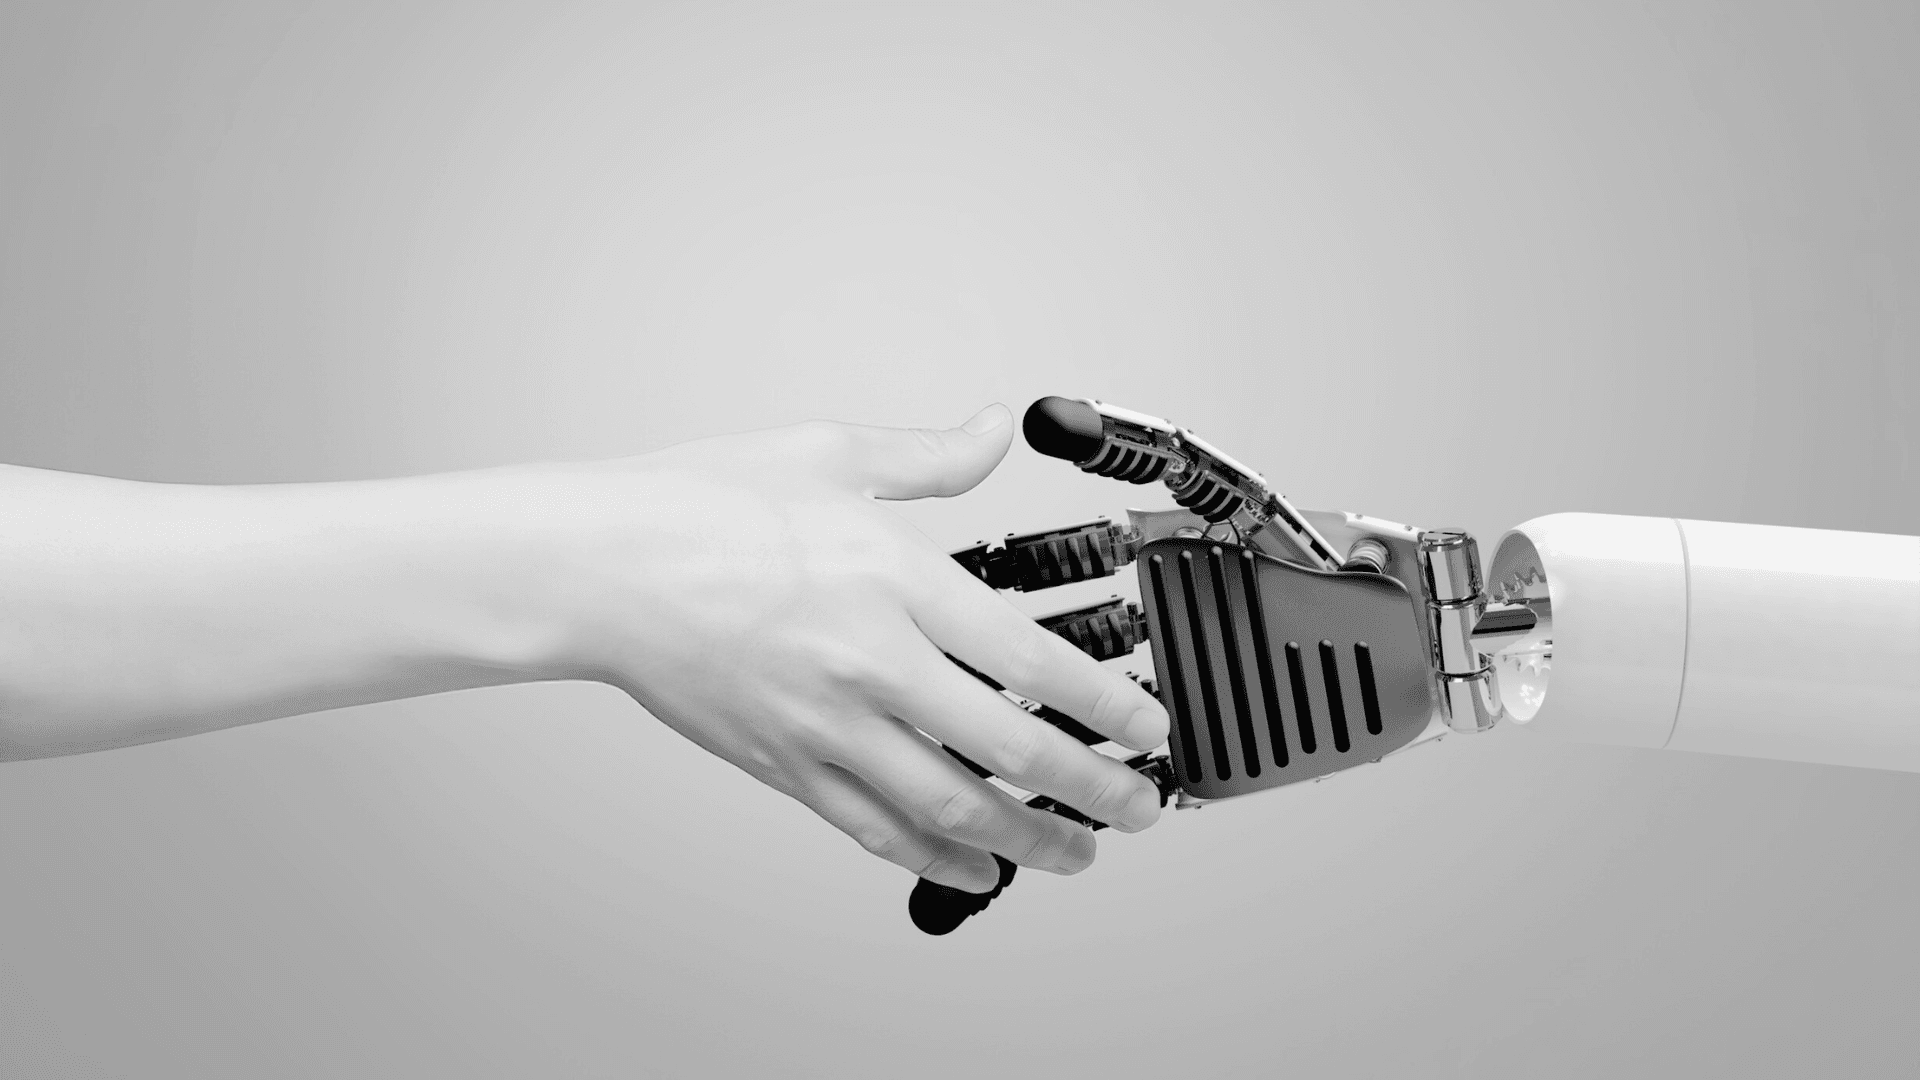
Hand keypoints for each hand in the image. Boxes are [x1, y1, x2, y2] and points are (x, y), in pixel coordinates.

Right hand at [516, 405, 1170, 892]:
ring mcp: (826, 725)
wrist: (600, 566)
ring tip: (1077, 855)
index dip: (1109, 706)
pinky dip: (934, 858)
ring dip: (1028, 841)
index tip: (1150, 727)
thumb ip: (931, 457)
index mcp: (895, 579)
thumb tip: (995, 428)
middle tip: (1140, 806)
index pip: (1033, 660)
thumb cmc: (701, 504)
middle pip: (1012, 748)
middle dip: (1093, 789)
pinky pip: (875, 828)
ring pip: (951, 808)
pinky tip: (974, 869)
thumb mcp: (830, 453)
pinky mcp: (785, 764)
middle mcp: (871, 663)